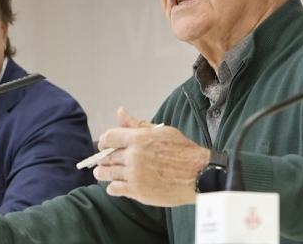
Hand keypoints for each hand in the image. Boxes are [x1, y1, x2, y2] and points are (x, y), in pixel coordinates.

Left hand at [94, 107, 208, 206]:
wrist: (199, 175)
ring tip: (103, 173)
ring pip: (107, 174)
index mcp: (138, 139)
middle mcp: (133, 156)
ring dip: (103, 173)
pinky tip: (115, 186)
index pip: (108, 138)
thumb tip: (120, 112)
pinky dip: (112, 188)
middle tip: (105, 161)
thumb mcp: (162, 131)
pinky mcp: (138, 191)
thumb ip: (138, 124)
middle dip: (104, 159)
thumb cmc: (183, 151)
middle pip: (107, 157)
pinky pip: (115, 189)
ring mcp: (134, 175)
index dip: (104, 142)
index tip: (105, 146)